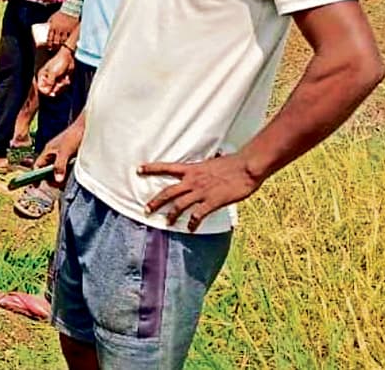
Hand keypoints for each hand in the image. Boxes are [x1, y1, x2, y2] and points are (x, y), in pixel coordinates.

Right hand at [34, 122, 83, 187]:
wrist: (89, 127)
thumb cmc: (74, 135)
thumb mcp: (65, 151)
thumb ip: (59, 165)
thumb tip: (56, 180)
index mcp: (48, 151)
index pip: (37, 165)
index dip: (35, 175)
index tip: (35, 185)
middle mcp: (54, 155)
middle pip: (48, 171)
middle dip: (53, 179)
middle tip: (60, 183)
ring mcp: (62, 157)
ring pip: (58, 171)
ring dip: (63, 176)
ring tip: (69, 177)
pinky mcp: (71, 159)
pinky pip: (67, 170)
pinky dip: (70, 173)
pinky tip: (75, 172)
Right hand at [37, 47, 74, 95]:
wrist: (68, 57)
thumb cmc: (58, 63)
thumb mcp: (53, 73)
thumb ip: (50, 83)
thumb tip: (48, 92)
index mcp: (43, 77)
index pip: (42, 89)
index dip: (46, 91)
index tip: (52, 91)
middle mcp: (48, 79)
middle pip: (50, 91)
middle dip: (56, 89)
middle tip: (60, 84)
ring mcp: (55, 80)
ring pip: (57, 90)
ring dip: (62, 87)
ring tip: (65, 81)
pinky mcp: (61, 80)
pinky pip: (63, 87)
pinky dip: (65, 85)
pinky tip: (67, 80)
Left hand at [45, 11, 77, 48]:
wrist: (69, 9)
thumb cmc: (60, 13)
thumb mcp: (53, 17)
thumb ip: (50, 22)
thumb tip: (47, 25)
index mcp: (52, 26)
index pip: (49, 38)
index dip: (49, 44)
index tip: (49, 47)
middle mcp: (58, 29)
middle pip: (56, 41)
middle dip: (54, 47)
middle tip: (55, 50)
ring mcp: (65, 30)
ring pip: (63, 41)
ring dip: (61, 45)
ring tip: (61, 49)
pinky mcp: (71, 30)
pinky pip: (69, 37)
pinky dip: (68, 42)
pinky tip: (68, 45)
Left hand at [139, 154, 262, 231]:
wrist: (246, 167)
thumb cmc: (234, 162)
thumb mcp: (214, 160)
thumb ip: (208, 164)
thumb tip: (215, 156)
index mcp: (192, 169)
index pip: (167, 167)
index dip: (151, 168)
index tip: (138, 169)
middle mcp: (192, 181)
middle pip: (168, 192)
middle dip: (155, 202)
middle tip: (146, 209)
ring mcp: (201, 192)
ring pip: (179, 205)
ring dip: (171, 215)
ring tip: (166, 223)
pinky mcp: (212, 201)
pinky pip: (198, 215)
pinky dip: (192, 223)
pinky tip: (190, 229)